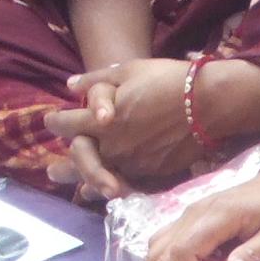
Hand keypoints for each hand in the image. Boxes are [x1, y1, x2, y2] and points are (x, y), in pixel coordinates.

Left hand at [44, 57, 211, 197]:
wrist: (208, 103)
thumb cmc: (167, 80)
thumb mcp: (129, 70)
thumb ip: (96, 80)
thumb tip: (71, 85)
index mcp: (100, 119)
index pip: (66, 125)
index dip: (55, 123)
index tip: (51, 122)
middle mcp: (111, 146)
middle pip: (78, 160)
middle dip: (63, 166)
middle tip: (52, 173)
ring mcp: (132, 162)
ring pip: (100, 178)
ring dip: (86, 182)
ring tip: (78, 189)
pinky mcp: (152, 172)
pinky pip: (126, 183)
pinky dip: (115, 186)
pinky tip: (111, 190)